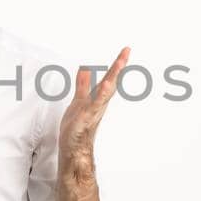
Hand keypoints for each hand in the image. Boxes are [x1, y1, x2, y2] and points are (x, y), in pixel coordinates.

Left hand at [59, 47, 129, 181]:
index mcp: (97, 98)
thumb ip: (83, 85)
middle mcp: (99, 103)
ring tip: (119, 64)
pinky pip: (93, 106)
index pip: (109, 77)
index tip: (125, 50)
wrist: (73, 150)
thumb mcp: (79, 100)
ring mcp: (93, 111)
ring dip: (112, 78)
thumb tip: (85, 68)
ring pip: (105, 92)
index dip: (117, 64)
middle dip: (118, 66)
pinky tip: (105, 85)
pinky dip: (100, 96)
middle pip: (111, 82)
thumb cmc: (76, 127)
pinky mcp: (85, 119)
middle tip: (127, 51)